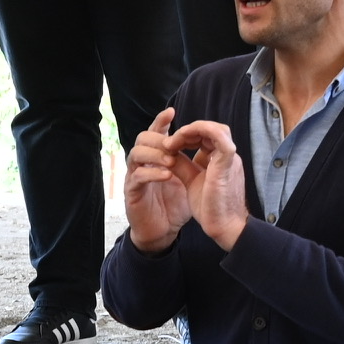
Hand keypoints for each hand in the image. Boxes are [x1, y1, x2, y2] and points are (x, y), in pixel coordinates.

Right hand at [123, 108, 193, 251]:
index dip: (161, 121)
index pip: (156, 133)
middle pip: (142, 138)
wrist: (164, 231)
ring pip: (135, 154)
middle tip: (174, 144)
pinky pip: (137, 176)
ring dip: (155, 154)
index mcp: (157, 157)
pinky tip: (167, 175)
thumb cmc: (175, 204)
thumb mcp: (190, 179)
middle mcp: (143, 163)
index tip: (172, 112)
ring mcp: (135, 176)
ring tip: (172, 160)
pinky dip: (152, 173)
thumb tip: (211, 142)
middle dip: (159, 138)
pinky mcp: (132, 192)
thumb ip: (196, 161)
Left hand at [173, 118, 249, 247]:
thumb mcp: (191, 180)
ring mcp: (229, 160)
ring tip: (174, 139)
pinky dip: (202, 131)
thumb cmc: (210, 208)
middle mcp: (227, 157)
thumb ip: (183, 165)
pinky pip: (221, 139)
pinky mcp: (227, 165)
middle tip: (168, 142)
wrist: (223, 228)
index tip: (168, 145)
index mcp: (220, 160)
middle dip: (188, 131)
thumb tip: (168, 152)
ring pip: (217, 129)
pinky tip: (184, 136)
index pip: (207, 137)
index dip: (187, 136)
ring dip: (193, 129)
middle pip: (211, 130)